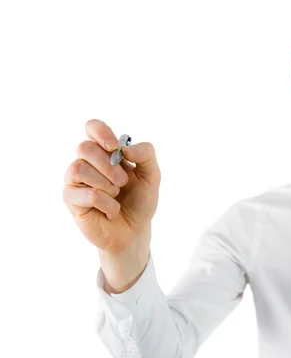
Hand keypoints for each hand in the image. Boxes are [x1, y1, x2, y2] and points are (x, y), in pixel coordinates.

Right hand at [63, 119, 160, 254]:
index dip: (101, 132)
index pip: (92, 127)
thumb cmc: (140, 200)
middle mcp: (87, 162)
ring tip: (116, 195)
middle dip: (108, 166)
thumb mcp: (152, 176)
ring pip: (78, 168)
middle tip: (123, 182)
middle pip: (84, 147)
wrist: (135, 230)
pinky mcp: (71, 199)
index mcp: (106, 152)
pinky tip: (112, 209)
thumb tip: (124, 149)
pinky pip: (85, 194)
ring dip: (105, 184)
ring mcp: (76, 181)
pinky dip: (105, 202)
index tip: (114, 148)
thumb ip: (146, 155)